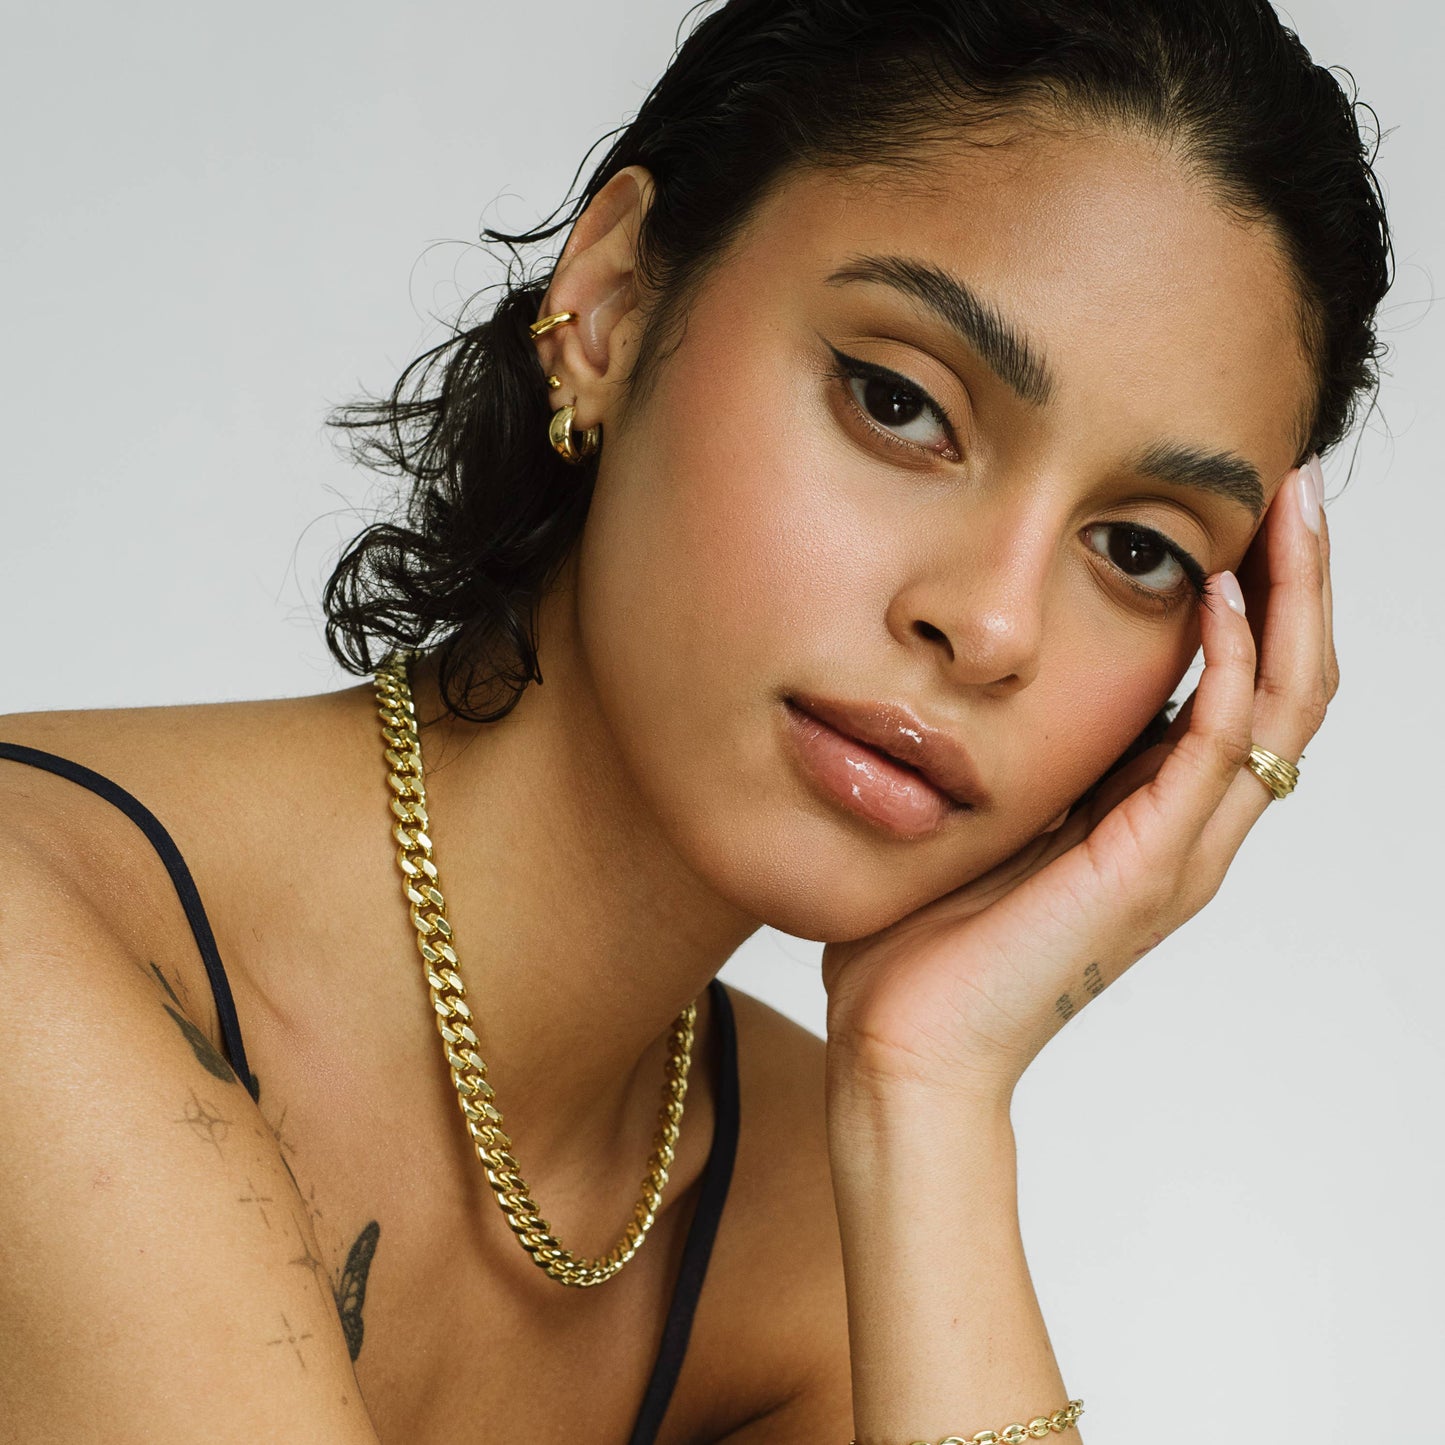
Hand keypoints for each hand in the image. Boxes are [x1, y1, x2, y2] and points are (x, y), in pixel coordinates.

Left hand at [821, 460, 1334, 1105]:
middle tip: (1297, 488)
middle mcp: (1184, 829)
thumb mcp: (978, 814)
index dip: (1259, 600)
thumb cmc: (922, 941)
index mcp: (1147, 814)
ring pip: (1282, 708)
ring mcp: (1177, 852)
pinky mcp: (1147, 868)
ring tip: (1290, 510)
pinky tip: (1219, 596)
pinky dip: (1230, 668)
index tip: (1243, 509)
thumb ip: (1011, 754)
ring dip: (1293, 603)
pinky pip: (1213, 749)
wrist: (904, 1047)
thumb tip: (982, 680)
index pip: (1240, 689)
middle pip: (1289, 686)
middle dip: (1300, 582)